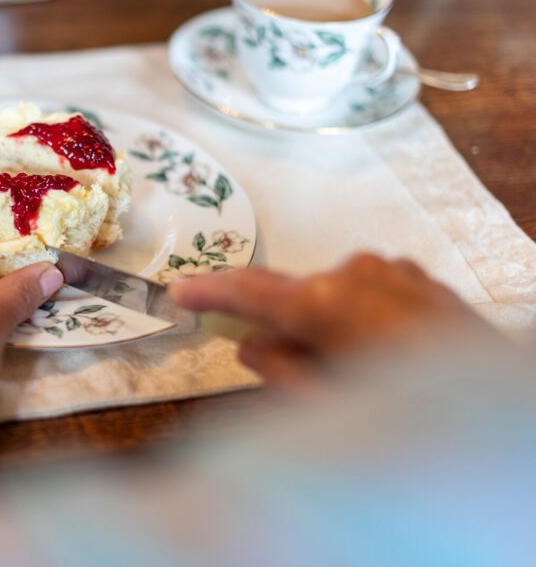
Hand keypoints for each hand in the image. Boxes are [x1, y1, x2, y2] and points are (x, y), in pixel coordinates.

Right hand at [169, 253, 497, 392]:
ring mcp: (390, 271)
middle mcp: (355, 273)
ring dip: (317, 321)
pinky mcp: (416, 278)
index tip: (178, 292)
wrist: (504, 405)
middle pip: (289, 291)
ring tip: (330, 367)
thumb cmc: (415, 411)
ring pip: (329, 292)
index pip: (249, 292)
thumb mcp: (330, 403)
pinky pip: (365, 291)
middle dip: (266, 316)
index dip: (209, 292)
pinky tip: (367, 351)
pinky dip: (352, 315)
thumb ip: (281, 370)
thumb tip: (252, 347)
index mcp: (325, 302)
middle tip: (245, 339)